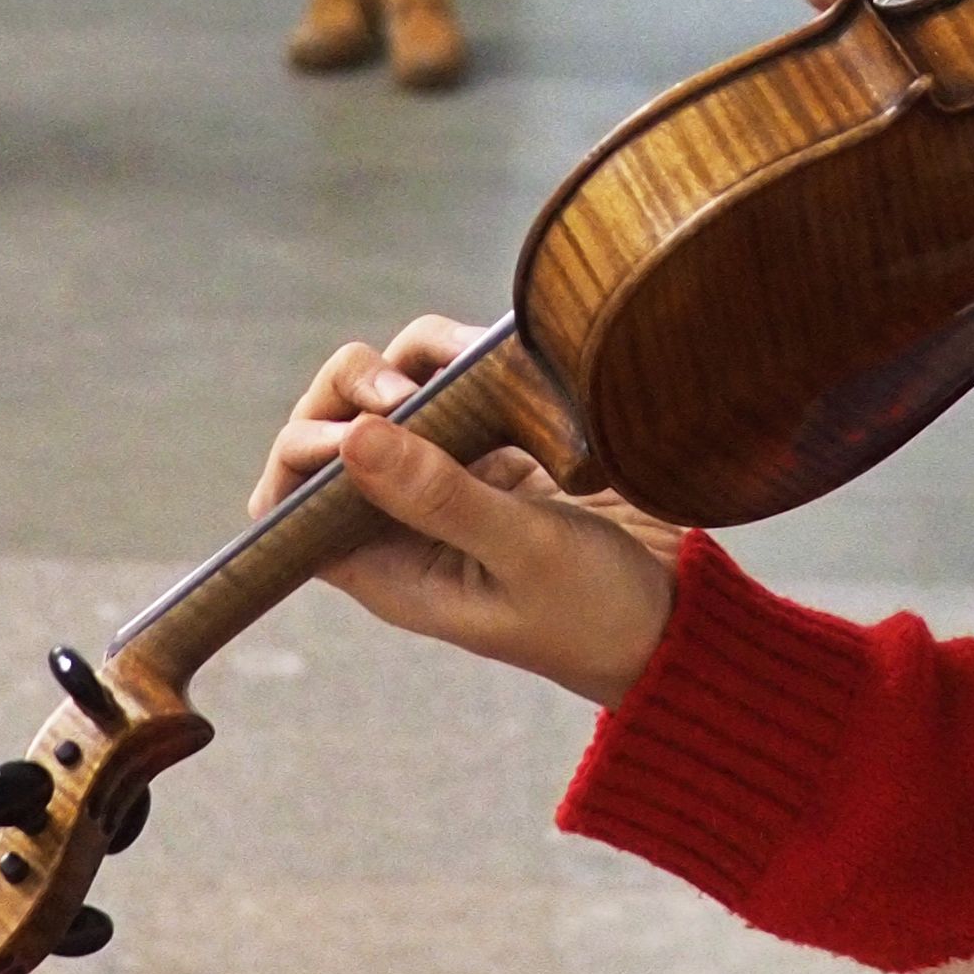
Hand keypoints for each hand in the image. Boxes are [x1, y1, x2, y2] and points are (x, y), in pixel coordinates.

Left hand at [255, 317, 678, 706]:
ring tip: (472, 360)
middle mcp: (408, 516)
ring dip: (417, 358)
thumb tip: (351, 437)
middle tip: (403, 390)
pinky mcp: (502, 442)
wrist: (684, 617)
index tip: (349, 434)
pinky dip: (473, 356)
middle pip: (333, 427)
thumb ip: (441, 496)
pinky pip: (461, 379)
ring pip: (396, 388)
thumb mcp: (523, 553)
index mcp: (389, 566)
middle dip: (350, 388)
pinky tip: (514, 364)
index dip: (297, 455)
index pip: (290, 505)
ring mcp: (455, 472)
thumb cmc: (601, 613)